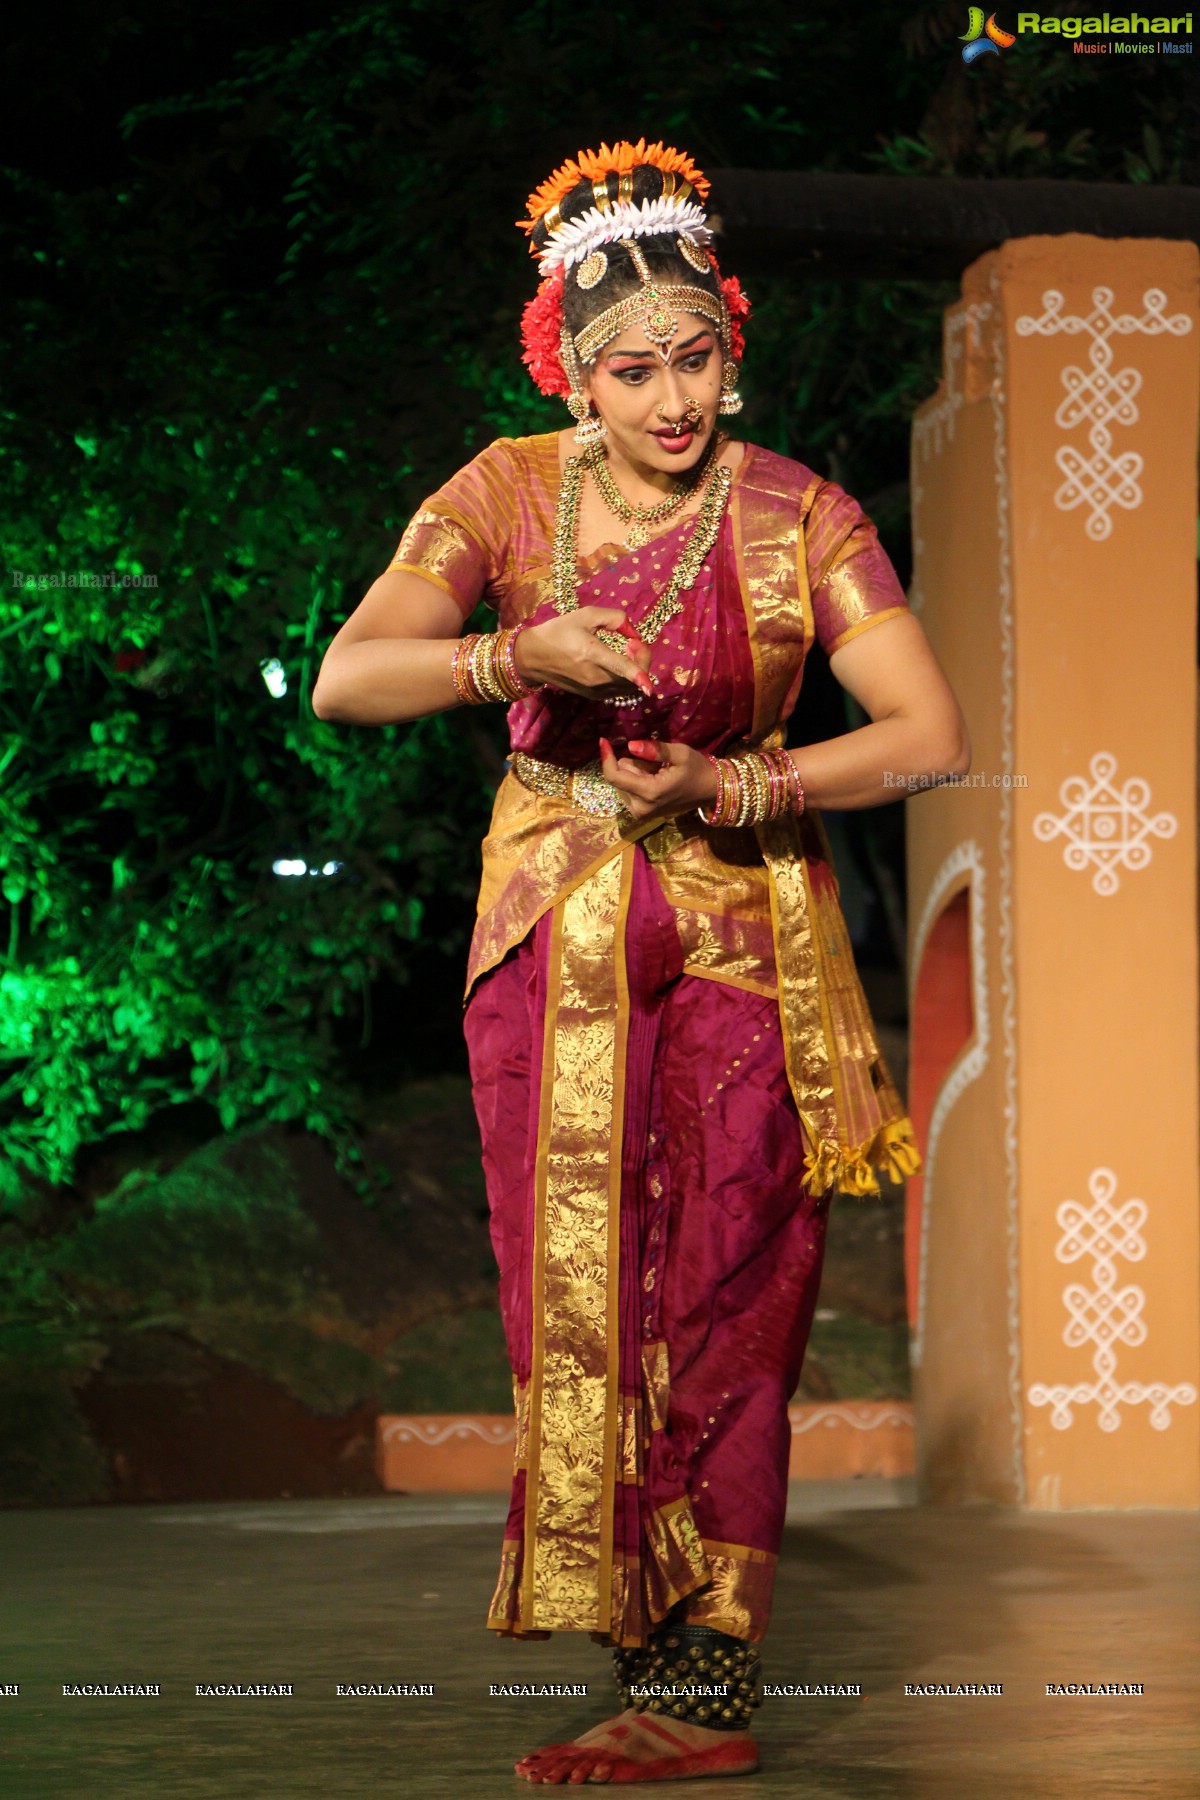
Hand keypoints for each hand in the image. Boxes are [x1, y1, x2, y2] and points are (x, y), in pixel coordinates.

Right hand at [514, 608, 652, 700]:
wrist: (533, 657)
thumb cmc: (558, 632)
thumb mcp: (585, 615)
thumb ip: (614, 618)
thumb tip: (634, 631)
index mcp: (591, 653)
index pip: (620, 668)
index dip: (637, 676)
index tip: (650, 687)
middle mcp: (595, 676)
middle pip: (632, 678)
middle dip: (642, 659)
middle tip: (633, 642)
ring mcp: (594, 689)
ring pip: (629, 686)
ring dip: (636, 670)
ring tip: (626, 651)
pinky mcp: (593, 696)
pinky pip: (620, 690)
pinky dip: (627, 678)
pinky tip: (617, 663)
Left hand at [598, 737, 719, 823]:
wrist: (711, 791)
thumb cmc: (697, 769)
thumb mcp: (680, 753)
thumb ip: (655, 750)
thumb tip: (630, 746)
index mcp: (649, 793)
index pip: (614, 776)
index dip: (607, 757)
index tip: (603, 741)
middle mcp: (640, 807)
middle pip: (620, 776)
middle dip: (634, 765)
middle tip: (657, 764)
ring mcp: (640, 813)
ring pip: (624, 782)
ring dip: (638, 772)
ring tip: (660, 772)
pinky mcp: (641, 813)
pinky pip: (630, 789)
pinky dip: (639, 780)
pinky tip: (657, 779)